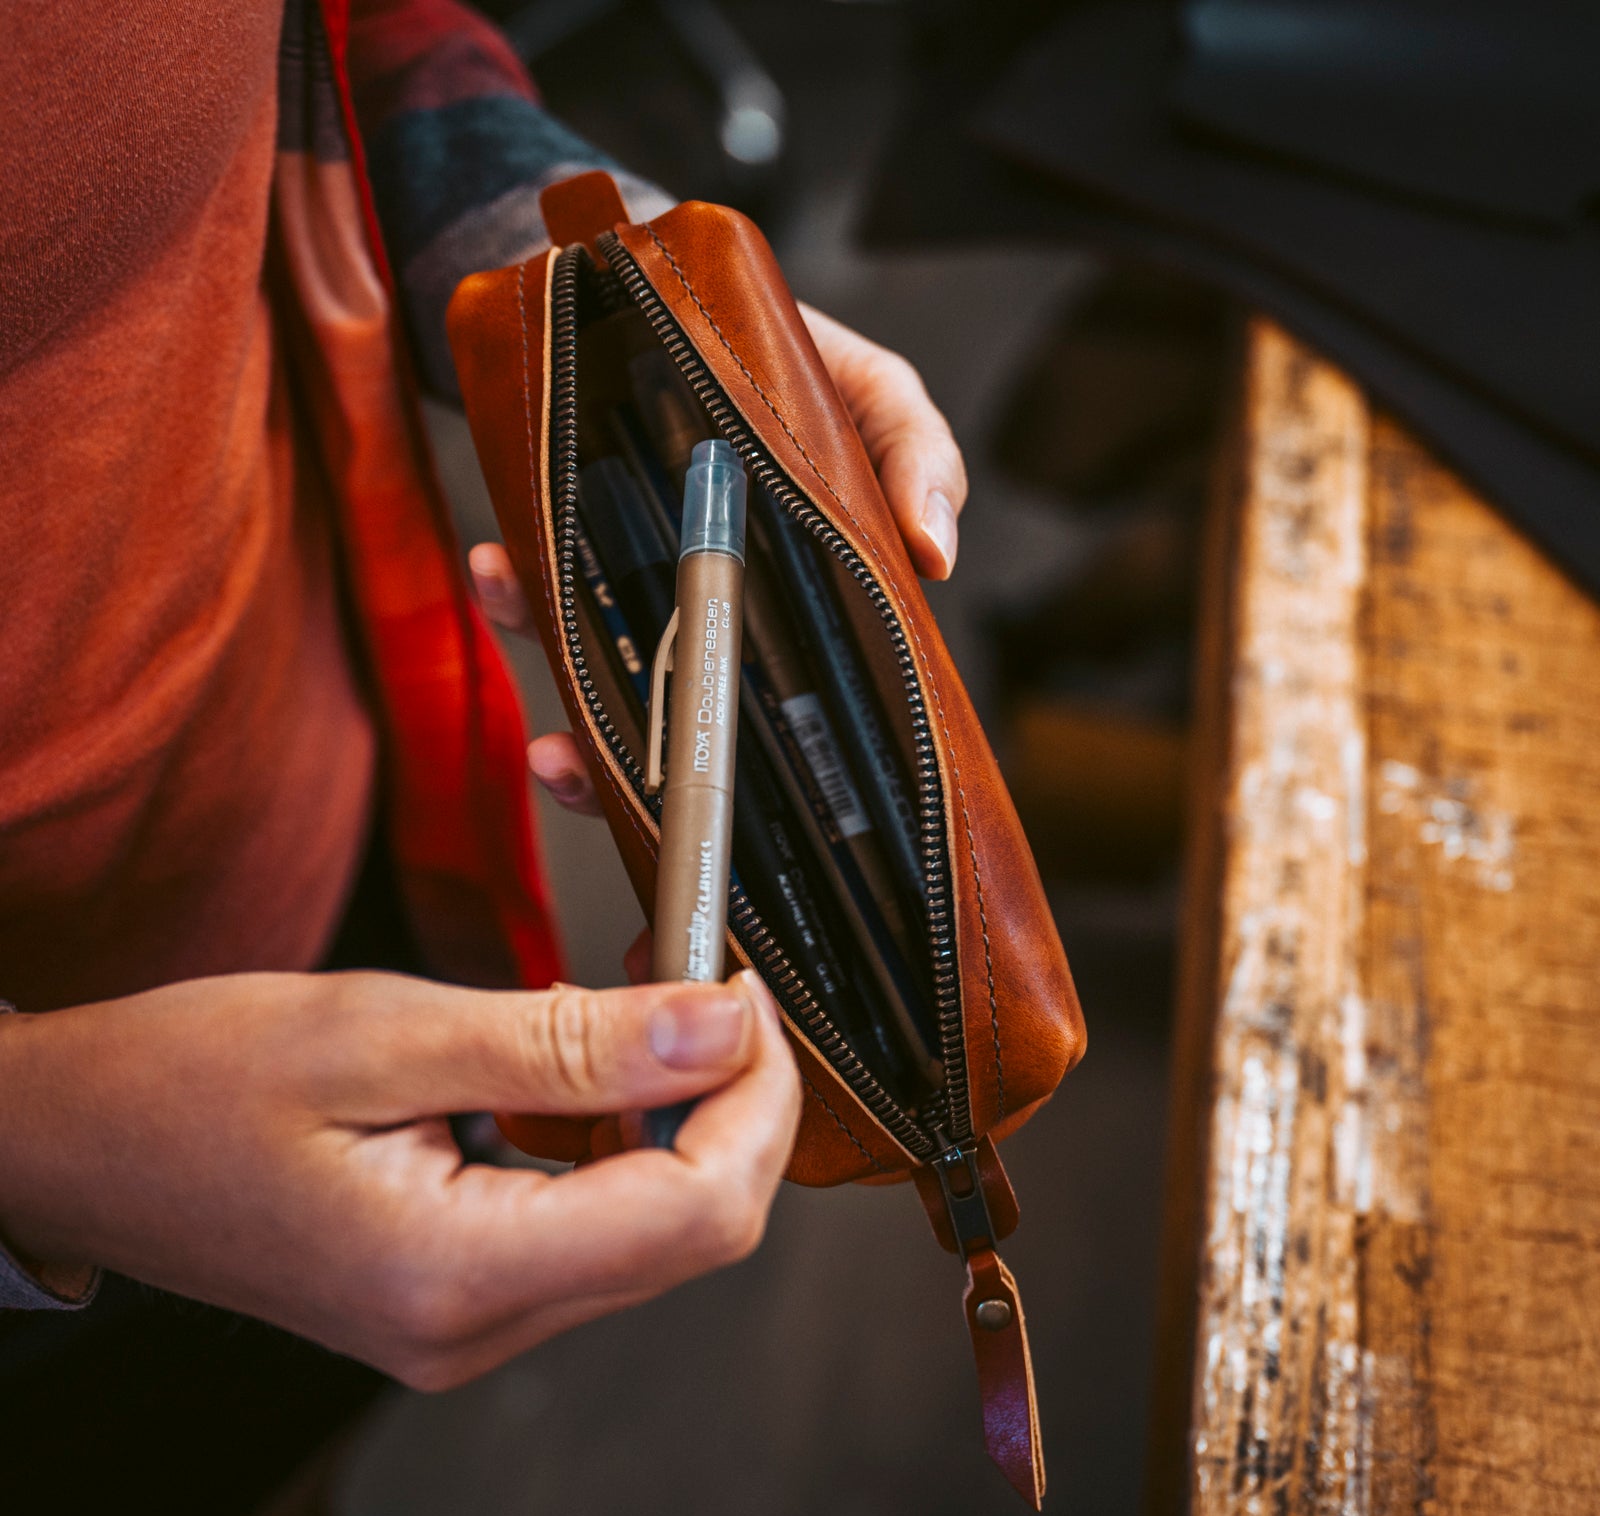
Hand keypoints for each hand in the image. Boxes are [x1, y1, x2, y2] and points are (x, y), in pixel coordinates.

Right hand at [0, 968, 798, 1387]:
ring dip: (678, 1106)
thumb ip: (569, 1041)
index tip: (744, 996)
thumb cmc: (189, 1082)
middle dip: (733, 1098)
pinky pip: (592, 1215)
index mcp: (455, 1277)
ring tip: (647, 1000)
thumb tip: (717, 1027)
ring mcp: (470, 1319)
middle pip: (696, 1227)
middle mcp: (475, 1327)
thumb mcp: (386, 1031)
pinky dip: (618, 1129)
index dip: (758, 1097)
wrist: (79, 1140)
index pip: (701, 1213)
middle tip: (709, 983)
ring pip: (655, 1222)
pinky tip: (587, 1057)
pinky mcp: (463, 1287)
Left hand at [466, 310, 964, 810]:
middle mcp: (725, 628)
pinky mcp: (571, 562)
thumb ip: (916, 455)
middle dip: (663, 800)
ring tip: (555, 750)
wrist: (667, 288)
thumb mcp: (873, 390)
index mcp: (805, 614)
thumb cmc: (784, 356)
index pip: (803, 720)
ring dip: (577, 746)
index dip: (777, 788)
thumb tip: (935, 553)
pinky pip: (536, 602)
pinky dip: (510, 599)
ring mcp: (644, 603)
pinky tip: (495, 573)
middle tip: (627, 807)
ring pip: (615, 706)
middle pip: (702, 742)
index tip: (744, 835)